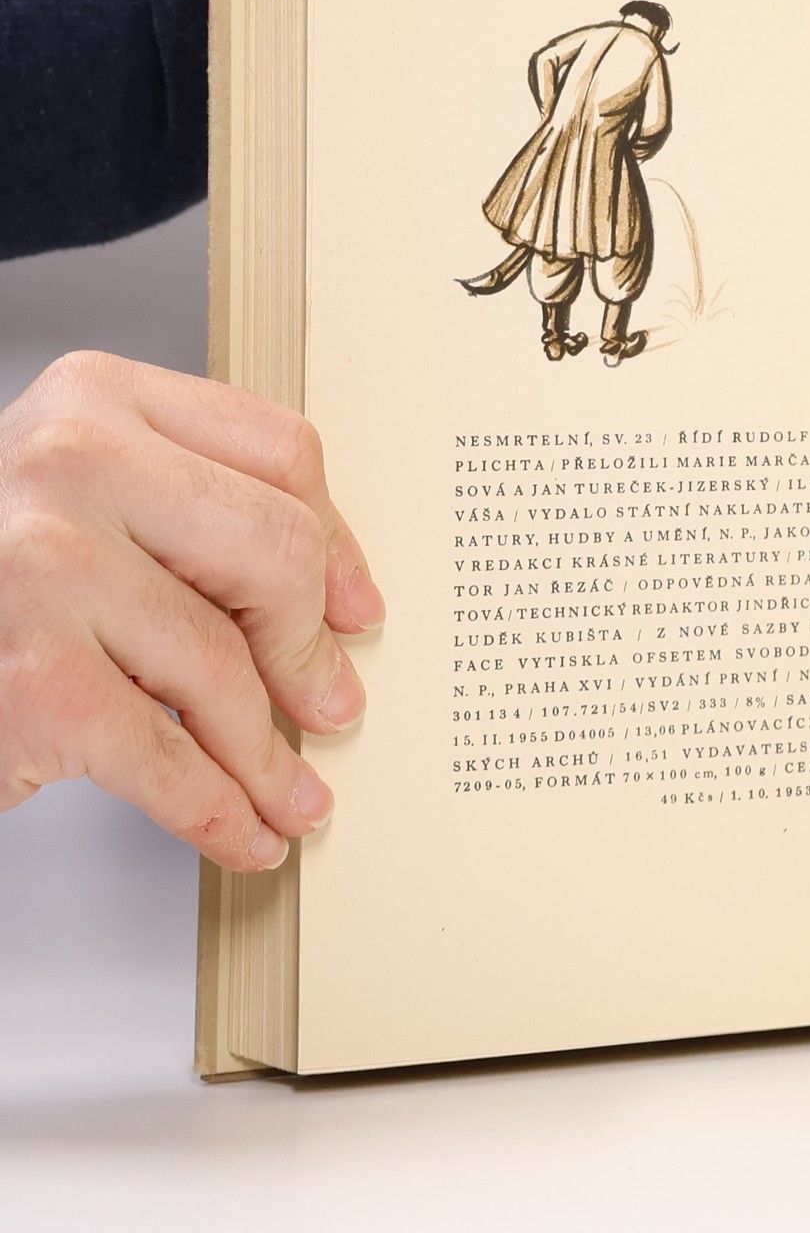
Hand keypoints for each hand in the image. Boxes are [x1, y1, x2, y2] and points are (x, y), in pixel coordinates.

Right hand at [0, 353, 382, 869]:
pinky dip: (219, 810)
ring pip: (225, 669)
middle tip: (330, 706)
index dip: (336, 544)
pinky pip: (168, 757)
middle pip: (275, 553)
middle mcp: (71, 465)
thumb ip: (189, 518)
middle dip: (308, 651)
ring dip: (269, 756)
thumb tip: (333, 607)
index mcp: (97, 401)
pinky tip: (244, 832)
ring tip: (292, 793)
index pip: (281, 454)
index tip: (354, 605)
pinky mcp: (32, 679)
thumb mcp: (74, 503)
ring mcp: (44, 569)